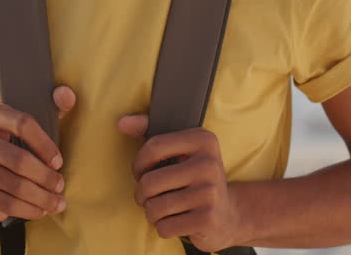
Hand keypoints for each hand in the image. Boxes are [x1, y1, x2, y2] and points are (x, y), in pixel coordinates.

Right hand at [0, 85, 75, 221]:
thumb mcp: (25, 124)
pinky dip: (28, 210)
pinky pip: (6, 205)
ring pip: (15, 186)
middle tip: (60, 186)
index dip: (45, 144)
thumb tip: (67, 94)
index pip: (23, 123)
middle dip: (46, 177)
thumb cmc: (9, 144)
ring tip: (57, 202)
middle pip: (20, 159)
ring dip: (42, 198)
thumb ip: (51, 106)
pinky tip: (40, 210)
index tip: (58, 161)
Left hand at [118, 114, 243, 252]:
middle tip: (148, 197)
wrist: (228, 214)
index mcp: (203, 140)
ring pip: (155, 207)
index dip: (138, 164)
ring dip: (151, 213)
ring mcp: (210, 192)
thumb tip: (122, 123)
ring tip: (162, 210)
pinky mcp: (208, 219)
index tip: (140, 173)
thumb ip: (149, 131)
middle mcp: (209, 164)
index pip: (154, 147)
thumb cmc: (193, 179)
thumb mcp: (178, 150)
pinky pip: (164, 227)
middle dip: (141, 194)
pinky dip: (163, 228)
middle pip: (150, 182)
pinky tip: (175, 222)